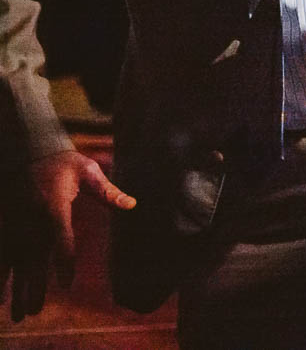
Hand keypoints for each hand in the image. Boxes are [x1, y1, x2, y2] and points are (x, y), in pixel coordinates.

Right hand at [1, 151, 135, 320]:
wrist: (27, 151)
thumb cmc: (62, 163)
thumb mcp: (87, 171)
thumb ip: (107, 190)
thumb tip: (132, 204)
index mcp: (53, 205)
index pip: (60, 237)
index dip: (63, 260)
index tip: (66, 282)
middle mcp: (31, 219)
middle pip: (32, 258)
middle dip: (32, 286)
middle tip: (33, 311)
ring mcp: (16, 224)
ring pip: (16, 261)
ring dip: (16, 288)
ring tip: (19, 314)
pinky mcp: (6, 226)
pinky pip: (3, 255)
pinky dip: (2, 276)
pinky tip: (0, 297)